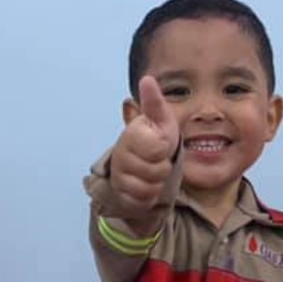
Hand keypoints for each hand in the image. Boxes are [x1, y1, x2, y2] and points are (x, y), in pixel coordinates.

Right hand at [109, 76, 179, 221]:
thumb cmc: (155, 141)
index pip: (156, 147)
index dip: (163, 148)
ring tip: (151, 172)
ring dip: (156, 182)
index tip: (160, 143)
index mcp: (130, 135)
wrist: (143, 167)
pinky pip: (142, 201)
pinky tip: (145, 185)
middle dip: (162, 167)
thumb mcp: (160, 120)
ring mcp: (119, 177)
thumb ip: (154, 103)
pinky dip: (149, 197)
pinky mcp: (121, 196)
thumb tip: (147, 80)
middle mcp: (120, 156)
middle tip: (157, 160)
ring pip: (149, 187)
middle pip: (155, 170)